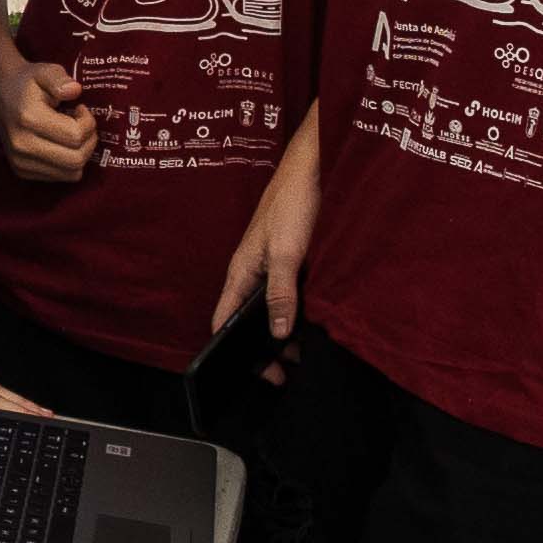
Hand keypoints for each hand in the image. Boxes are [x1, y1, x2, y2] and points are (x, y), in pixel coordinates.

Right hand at [0, 52, 97, 184]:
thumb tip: (75, 90)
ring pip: (71, 173)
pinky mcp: (22, 170)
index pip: (75, 136)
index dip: (88, 122)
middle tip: (83, 124)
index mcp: (29, 119)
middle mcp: (22, 145)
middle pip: (76, 159)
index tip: (81, 109)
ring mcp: (20, 161)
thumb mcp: (45, 71)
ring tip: (72, 134)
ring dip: (81, 154)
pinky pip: (60, 177)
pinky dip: (68, 163)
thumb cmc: (28, 81)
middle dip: (89, 141)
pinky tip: (60, 144)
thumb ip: (60, 79)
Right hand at [211, 114, 322, 349]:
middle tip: (289, 371)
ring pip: (273, 308)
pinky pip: (291, 294)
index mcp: (241, 273)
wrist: (313, 169)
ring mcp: (273, 267)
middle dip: (265, 347)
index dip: (233, 351)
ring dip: (286, 330)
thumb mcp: (286, 254)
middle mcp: (253, 273)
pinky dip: (300, 312)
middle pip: (250, 319)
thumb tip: (278, 333)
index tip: (260, 374)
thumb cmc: (291, 205)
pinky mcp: (292, 260)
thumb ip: (281, 293)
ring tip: (307, 353)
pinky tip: (318, 323)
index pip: (224, 320)